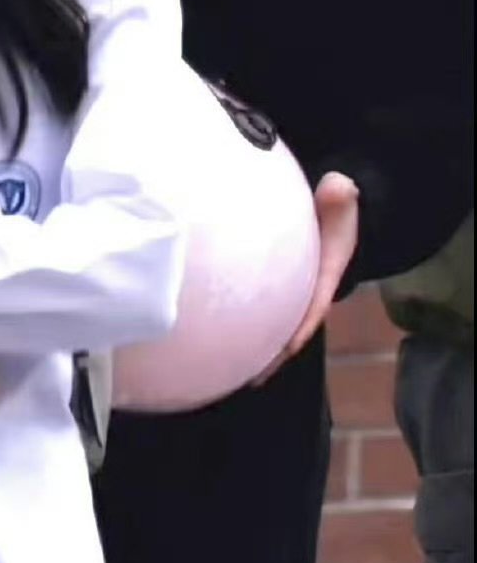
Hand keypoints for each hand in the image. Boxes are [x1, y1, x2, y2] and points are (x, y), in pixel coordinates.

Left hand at [253, 171, 359, 383]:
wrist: (330, 204)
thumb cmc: (335, 204)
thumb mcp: (341, 196)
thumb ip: (340, 195)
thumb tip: (339, 186)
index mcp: (327, 270)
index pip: (316, 302)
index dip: (304, 324)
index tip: (289, 347)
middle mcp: (311, 287)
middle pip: (292, 325)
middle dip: (275, 351)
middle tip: (252, 376)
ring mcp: (293, 288)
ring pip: (276, 321)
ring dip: (260, 346)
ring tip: (233, 372)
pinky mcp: (277, 284)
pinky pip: (262, 307)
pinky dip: (246, 323)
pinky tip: (221, 337)